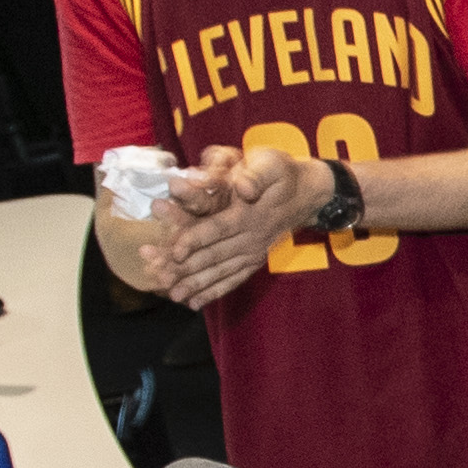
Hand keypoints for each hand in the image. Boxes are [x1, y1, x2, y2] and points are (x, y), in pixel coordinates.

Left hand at [138, 146, 330, 309]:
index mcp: (249, 214)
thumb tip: (243, 187)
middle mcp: (251, 237)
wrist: (310, 193)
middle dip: (184, 267)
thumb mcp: (272, 164)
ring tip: (172, 295)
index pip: (218, 228)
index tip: (175, 251)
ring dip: (195, 284)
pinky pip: (233, 279)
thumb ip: (256, 175)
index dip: (196, 239)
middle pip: (213, 255)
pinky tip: (195, 303)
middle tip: (157, 274)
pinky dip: (214, 292)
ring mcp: (253, 251)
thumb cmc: (284, 174)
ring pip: (220, 271)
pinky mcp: (254, 259)